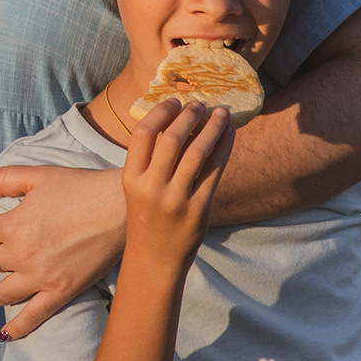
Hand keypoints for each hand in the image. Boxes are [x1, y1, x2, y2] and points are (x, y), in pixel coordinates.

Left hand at [0, 158, 128, 338]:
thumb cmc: (80, 187)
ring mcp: (42, 277)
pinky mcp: (61, 292)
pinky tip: (4, 334)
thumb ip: (1, 179)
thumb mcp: (37, 175)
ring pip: (2, 292)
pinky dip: (16, 328)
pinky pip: (32, 316)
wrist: (119, 207)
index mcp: (15, 224)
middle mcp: (24, 254)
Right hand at [120, 96, 232, 263]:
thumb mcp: (138, 188)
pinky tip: (229, 133)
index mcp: (131, 179)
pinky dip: (224, 147)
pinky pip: (215, 169)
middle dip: (188, 116)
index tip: (174, 101)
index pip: (143, 134)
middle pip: (171, 140)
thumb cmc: (147, 217)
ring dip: (211, 127)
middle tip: (200, 104)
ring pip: (197, 152)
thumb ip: (151, 160)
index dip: (160, 112)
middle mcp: (152, 188)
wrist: (155, 258)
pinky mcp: (199, 208)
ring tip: (220, 113)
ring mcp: (177, 199)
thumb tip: (177, 120)